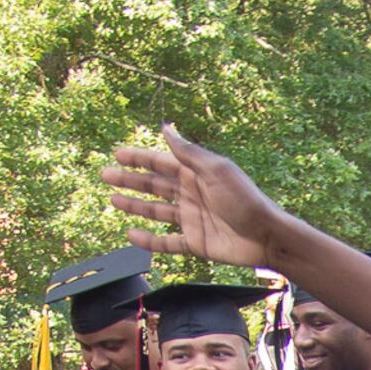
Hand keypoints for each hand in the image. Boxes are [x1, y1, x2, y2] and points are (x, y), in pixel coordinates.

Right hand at [102, 124, 288, 270]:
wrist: (266, 236)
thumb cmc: (245, 199)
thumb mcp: (215, 170)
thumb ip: (188, 152)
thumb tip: (166, 127)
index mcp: (196, 174)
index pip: (161, 163)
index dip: (138, 158)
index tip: (116, 153)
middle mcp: (191, 194)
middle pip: (154, 185)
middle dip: (129, 180)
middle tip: (105, 175)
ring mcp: (192, 219)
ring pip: (156, 211)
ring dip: (134, 205)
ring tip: (113, 200)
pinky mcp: (195, 243)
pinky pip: (166, 242)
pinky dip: (148, 240)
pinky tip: (131, 234)